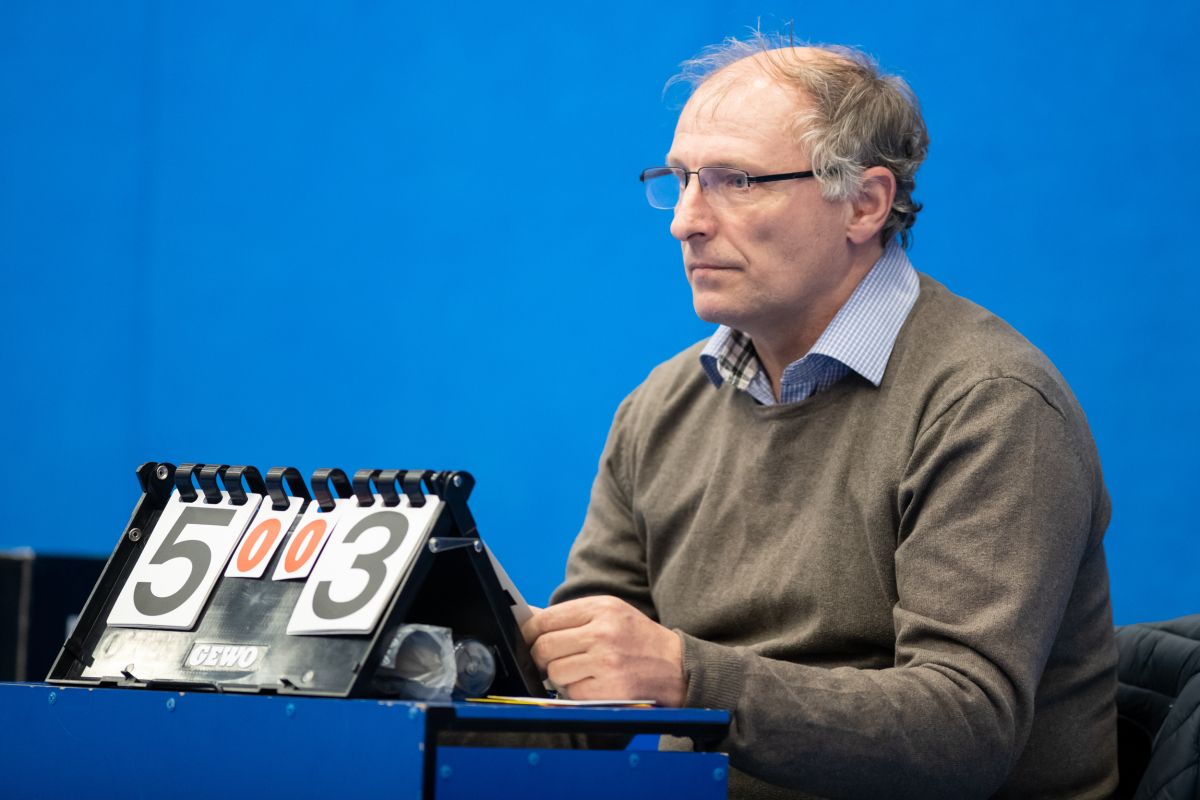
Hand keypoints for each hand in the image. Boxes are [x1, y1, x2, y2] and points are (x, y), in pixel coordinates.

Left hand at [521, 595, 685, 705]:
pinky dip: (576, 693)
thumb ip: (572, 616)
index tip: (527, 642)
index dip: (528, 634)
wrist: (679, 667)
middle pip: (545, 647)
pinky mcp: (610, 689)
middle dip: (540, 659)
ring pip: (555, 672)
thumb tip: (528, 618)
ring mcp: (607, 661)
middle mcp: (603, 632)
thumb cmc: (638, 641)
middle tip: (547, 663)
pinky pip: (572, 693)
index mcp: (602, 607)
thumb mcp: (611, 615)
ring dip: (560, 678)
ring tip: (580, 673)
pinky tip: (592, 686)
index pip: (546, 619)